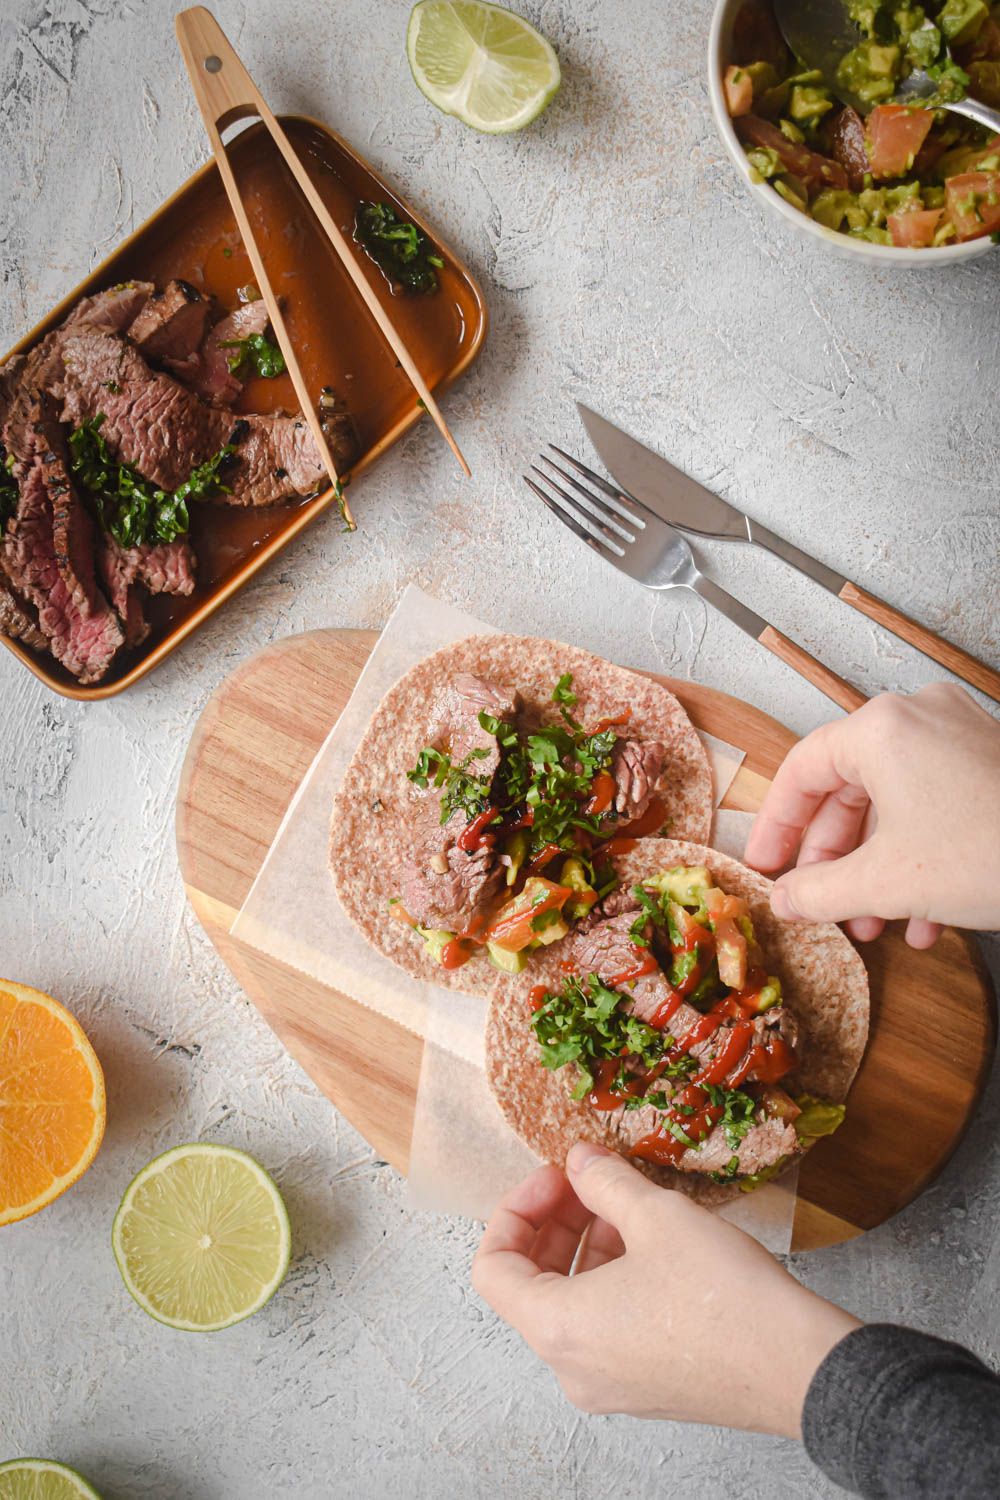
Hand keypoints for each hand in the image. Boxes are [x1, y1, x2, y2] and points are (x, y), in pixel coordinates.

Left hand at [472, 1142, 857, 1435]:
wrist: (799, 1366)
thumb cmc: (724, 1297)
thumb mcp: (655, 1215)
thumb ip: (603, 1181)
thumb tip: (579, 1159)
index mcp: (558, 1329)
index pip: (493, 1269)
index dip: (516, 1210)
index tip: (554, 1177)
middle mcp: (574, 1368)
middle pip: (531, 1286)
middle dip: (554, 1223)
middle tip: (586, 1181)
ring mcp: (611, 1385)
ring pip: (572, 1305)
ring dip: (587, 1247)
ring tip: (626, 1204)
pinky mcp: (647, 1387)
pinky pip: (606, 1327)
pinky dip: (613, 1279)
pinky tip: (652, 1242)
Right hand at [744, 684, 999, 947]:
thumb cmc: (991, 852)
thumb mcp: (886, 882)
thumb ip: (820, 891)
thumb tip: (785, 899)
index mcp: (881, 729)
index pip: (801, 770)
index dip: (776, 825)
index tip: (767, 865)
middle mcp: (918, 718)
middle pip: (848, 787)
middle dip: (835, 858)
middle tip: (818, 900)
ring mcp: (960, 735)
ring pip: (894, 801)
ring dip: (877, 866)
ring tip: (873, 922)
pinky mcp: (990, 762)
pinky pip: (934, 802)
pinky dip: (919, 854)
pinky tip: (924, 916)